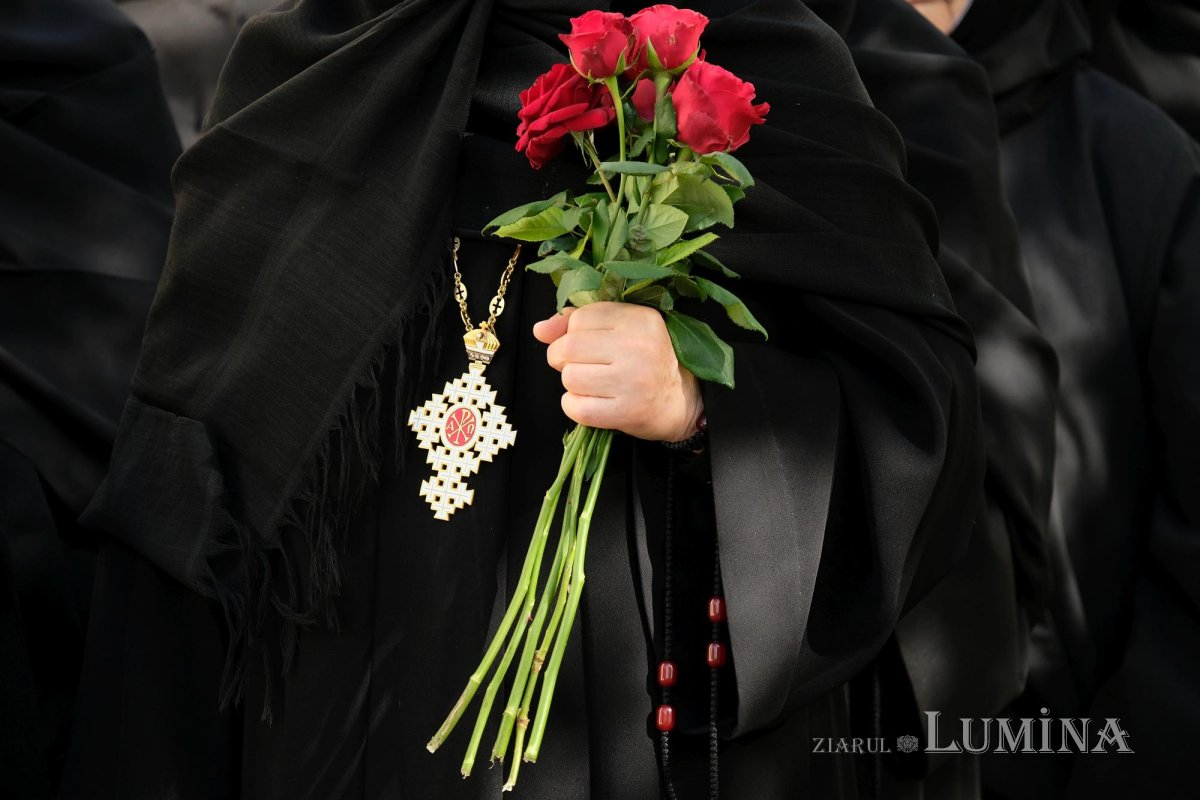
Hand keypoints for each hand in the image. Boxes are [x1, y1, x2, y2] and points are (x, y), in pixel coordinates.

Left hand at [533, 303, 703, 441]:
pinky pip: (576, 407)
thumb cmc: (648, 362)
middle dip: (564, 359)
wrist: (683, 402)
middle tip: (582, 367)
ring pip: (569, 378)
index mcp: (639, 319)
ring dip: (573, 384)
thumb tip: (540, 329)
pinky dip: (575, 406)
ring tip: (593, 385)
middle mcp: (637, 346)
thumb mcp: (624, 330)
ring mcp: (632, 380)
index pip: (580, 319)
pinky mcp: (626, 411)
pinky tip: (593, 402)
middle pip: (568, 348)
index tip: (585, 345)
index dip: (571, 333)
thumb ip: (580, 322)